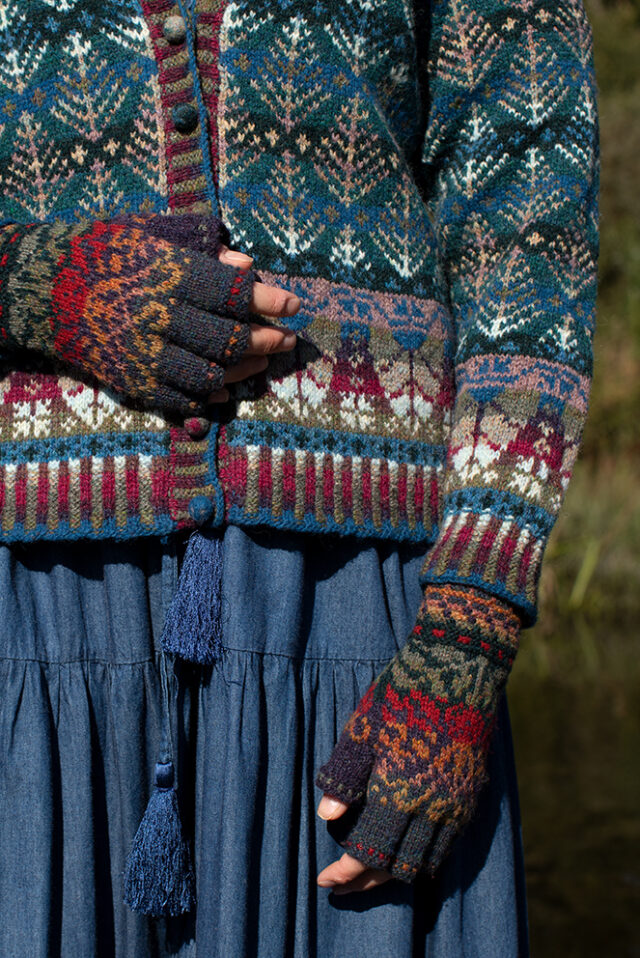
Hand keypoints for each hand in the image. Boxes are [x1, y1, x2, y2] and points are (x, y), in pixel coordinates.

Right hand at [0, 215, 299, 414]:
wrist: (41, 290)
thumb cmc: (100, 252)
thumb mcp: (146, 234)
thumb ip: (199, 249)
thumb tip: (248, 266)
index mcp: (165, 275)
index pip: (231, 292)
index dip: (269, 300)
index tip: (293, 304)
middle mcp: (158, 317)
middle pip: (228, 338)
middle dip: (267, 340)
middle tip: (288, 339)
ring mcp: (145, 354)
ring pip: (211, 375)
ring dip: (244, 370)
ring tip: (262, 362)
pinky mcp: (133, 381)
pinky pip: (182, 398)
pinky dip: (209, 395)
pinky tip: (224, 385)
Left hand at [315, 585, 520, 883]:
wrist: (459, 666)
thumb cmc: (403, 692)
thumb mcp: (364, 727)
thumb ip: (346, 774)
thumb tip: (326, 816)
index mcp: (399, 793)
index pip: (370, 855)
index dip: (345, 874)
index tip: (324, 879)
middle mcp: (432, 808)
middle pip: (398, 868)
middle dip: (366, 882)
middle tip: (340, 883)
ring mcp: (457, 803)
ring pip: (426, 862)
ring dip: (396, 873)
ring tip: (369, 872)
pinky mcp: (472, 793)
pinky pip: (448, 843)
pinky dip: (424, 855)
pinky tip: (406, 846)